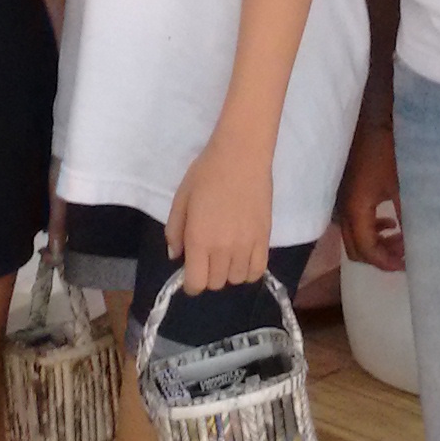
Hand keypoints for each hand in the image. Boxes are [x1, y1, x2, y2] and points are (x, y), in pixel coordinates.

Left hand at [166, 131, 275, 295]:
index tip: (190, 274)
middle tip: (206, 258)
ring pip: (237, 279)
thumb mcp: (180, 200)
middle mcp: (223, 249)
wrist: (241, 156)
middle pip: (216, 284)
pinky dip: (248, 270)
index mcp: (199, 240)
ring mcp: (247, 245)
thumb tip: (177, 257)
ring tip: (225, 256)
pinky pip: (258, 270)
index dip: (190, 284)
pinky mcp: (265, 238)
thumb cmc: (206, 174)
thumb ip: (174, 232)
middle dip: (208, 276)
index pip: (196, 283)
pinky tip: (243, 258)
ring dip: (228, 273)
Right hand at [336, 116, 405, 272]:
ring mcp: (341, 199)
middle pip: (356, 249)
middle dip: (380, 256)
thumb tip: (419, 243)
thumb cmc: (389, 149)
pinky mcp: (345, 190)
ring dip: (376, 242)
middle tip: (405, 254)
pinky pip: (353, 221)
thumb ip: (409, 216)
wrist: (371, 117)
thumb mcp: (404, 184)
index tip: (409, 264)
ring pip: (354, 235)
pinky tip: (389, 220)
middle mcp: (343, 209)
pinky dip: (370, 227)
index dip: (386, 263)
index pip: (366, 250)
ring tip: (401, 237)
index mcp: (356, 209)